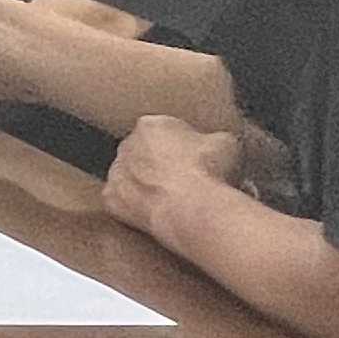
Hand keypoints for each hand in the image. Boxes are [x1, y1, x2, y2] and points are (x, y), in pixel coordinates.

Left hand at [103, 113, 246, 238]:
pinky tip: (157, 211)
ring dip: (146, 184)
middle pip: (144, 152)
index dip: (183, 146)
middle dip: (160, 163)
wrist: (191, 207)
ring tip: (172, 198)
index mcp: (151, 125)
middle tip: (183, 179)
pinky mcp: (111, 198)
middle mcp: (127, 144)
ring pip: (130, 176)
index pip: (165, 131)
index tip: (194, 158)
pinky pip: (121, 200)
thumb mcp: (227, 144)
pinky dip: (136, 207)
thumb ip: (216, 138)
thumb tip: (221, 143)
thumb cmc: (208, 172)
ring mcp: (116, 172)